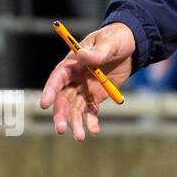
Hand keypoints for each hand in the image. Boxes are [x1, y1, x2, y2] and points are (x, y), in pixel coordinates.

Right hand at [40, 22, 134, 141]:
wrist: (131, 46)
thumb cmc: (115, 39)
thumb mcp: (108, 42)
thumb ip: (97, 51)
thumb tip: (83, 55)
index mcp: (72, 63)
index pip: (57, 78)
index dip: (50, 91)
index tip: (45, 104)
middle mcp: (74, 79)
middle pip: (63, 99)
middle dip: (60, 115)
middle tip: (61, 129)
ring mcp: (84, 89)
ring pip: (75, 109)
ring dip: (75, 123)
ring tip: (79, 137)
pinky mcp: (95, 97)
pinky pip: (90, 112)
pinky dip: (91, 122)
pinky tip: (95, 131)